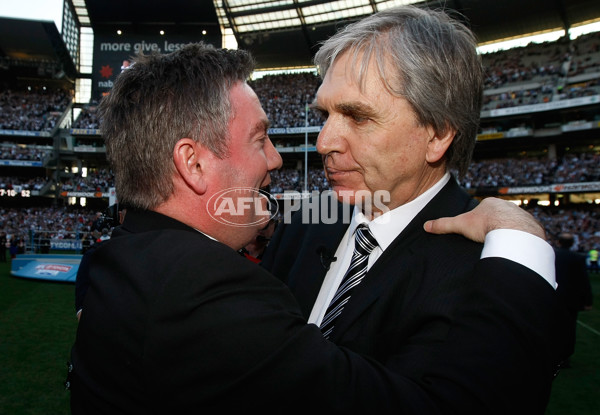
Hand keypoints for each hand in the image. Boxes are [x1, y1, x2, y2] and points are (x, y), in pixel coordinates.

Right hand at [423, 197, 545, 241]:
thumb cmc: (487, 225)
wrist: (513, 232)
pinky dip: (519, 239)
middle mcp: (507, 206)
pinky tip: (513, 247)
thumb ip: (444, 225)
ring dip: (507, 233)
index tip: (476, 231)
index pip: (483, 211)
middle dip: (494, 227)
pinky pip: (524, 233)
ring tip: (500, 244)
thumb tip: (426, 226)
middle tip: (487, 239)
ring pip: (512, 224)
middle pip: (498, 217)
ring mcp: (521, 216)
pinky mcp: (531, 227)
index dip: (478, 221)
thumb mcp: (461, 224)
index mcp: (491, 203)